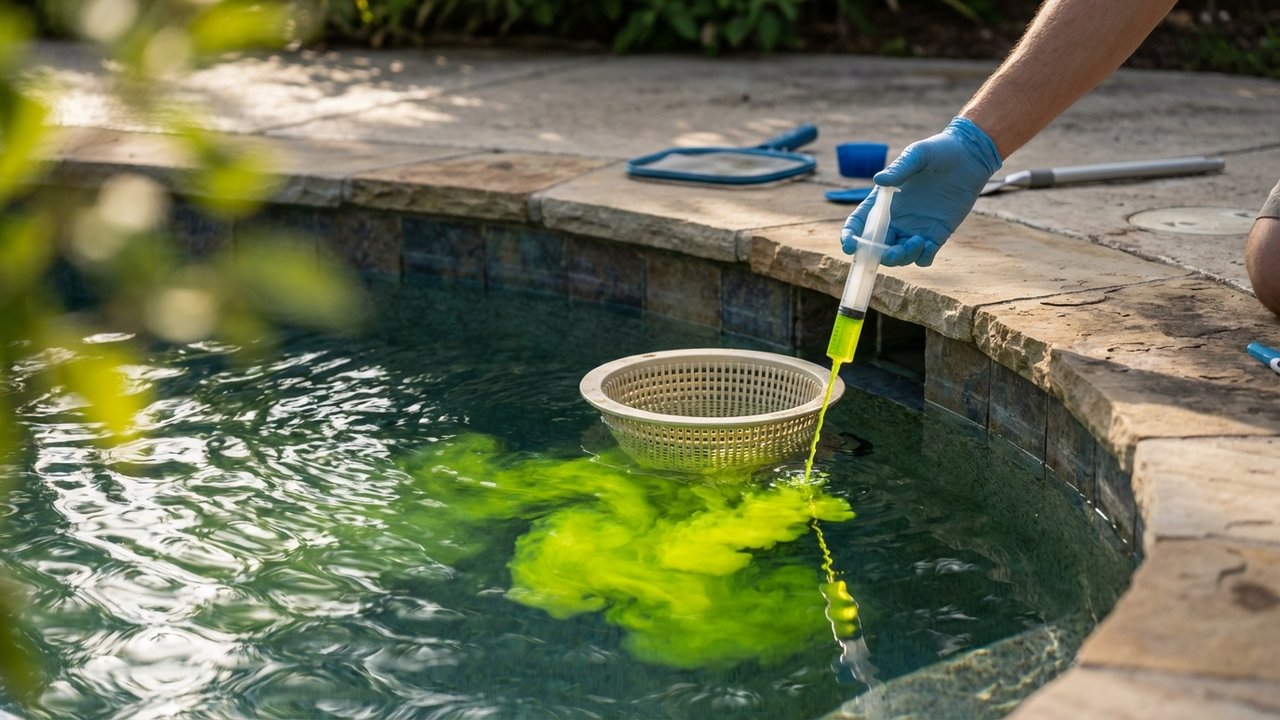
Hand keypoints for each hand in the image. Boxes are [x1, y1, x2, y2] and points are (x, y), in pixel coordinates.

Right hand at [841, 117, 1000, 266]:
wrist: (970, 155)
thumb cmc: (939, 150)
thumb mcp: (917, 155)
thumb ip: (899, 169)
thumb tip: (879, 180)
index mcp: (884, 201)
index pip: (859, 223)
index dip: (851, 237)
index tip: (850, 247)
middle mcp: (896, 218)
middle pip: (878, 247)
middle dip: (881, 256)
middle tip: (894, 252)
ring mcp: (916, 228)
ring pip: (900, 256)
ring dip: (903, 257)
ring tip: (918, 241)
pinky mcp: (937, 234)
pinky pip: (924, 257)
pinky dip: (922, 258)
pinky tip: (928, 245)